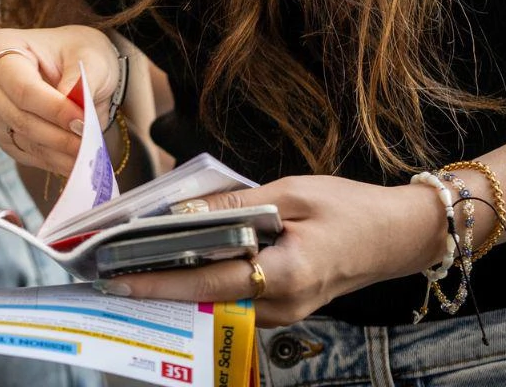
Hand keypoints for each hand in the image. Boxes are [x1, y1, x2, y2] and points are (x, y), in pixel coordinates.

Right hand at [0, 24, 120, 173]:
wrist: (70, 62)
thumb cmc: (76, 51)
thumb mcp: (90, 56)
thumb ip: (82, 82)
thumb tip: (74, 116)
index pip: (22, 87)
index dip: (54, 109)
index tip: (83, 122)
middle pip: (17, 116)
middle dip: (57, 135)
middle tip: (89, 144)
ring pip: (21, 138)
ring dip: (56, 152)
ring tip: (87, 155)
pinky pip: (22, 152)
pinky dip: (50, 160)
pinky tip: (73, 160)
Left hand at [94, 176, 448, 324]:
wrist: (399, 236)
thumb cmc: (349, 209)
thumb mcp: (290, 193)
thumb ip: (235, 207)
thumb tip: (183, 211)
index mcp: (285, 274)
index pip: (206, 280)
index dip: (158, 279)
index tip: (117, 277)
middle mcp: (282, 304)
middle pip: (205, 296)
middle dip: (155, 284)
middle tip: (106, 272)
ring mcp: (285, 312)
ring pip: (216, 299)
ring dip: (175, 282)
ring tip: (128, 263)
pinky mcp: (284, 305)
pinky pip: (233, 296)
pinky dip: (202, 280)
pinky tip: (176, 260)